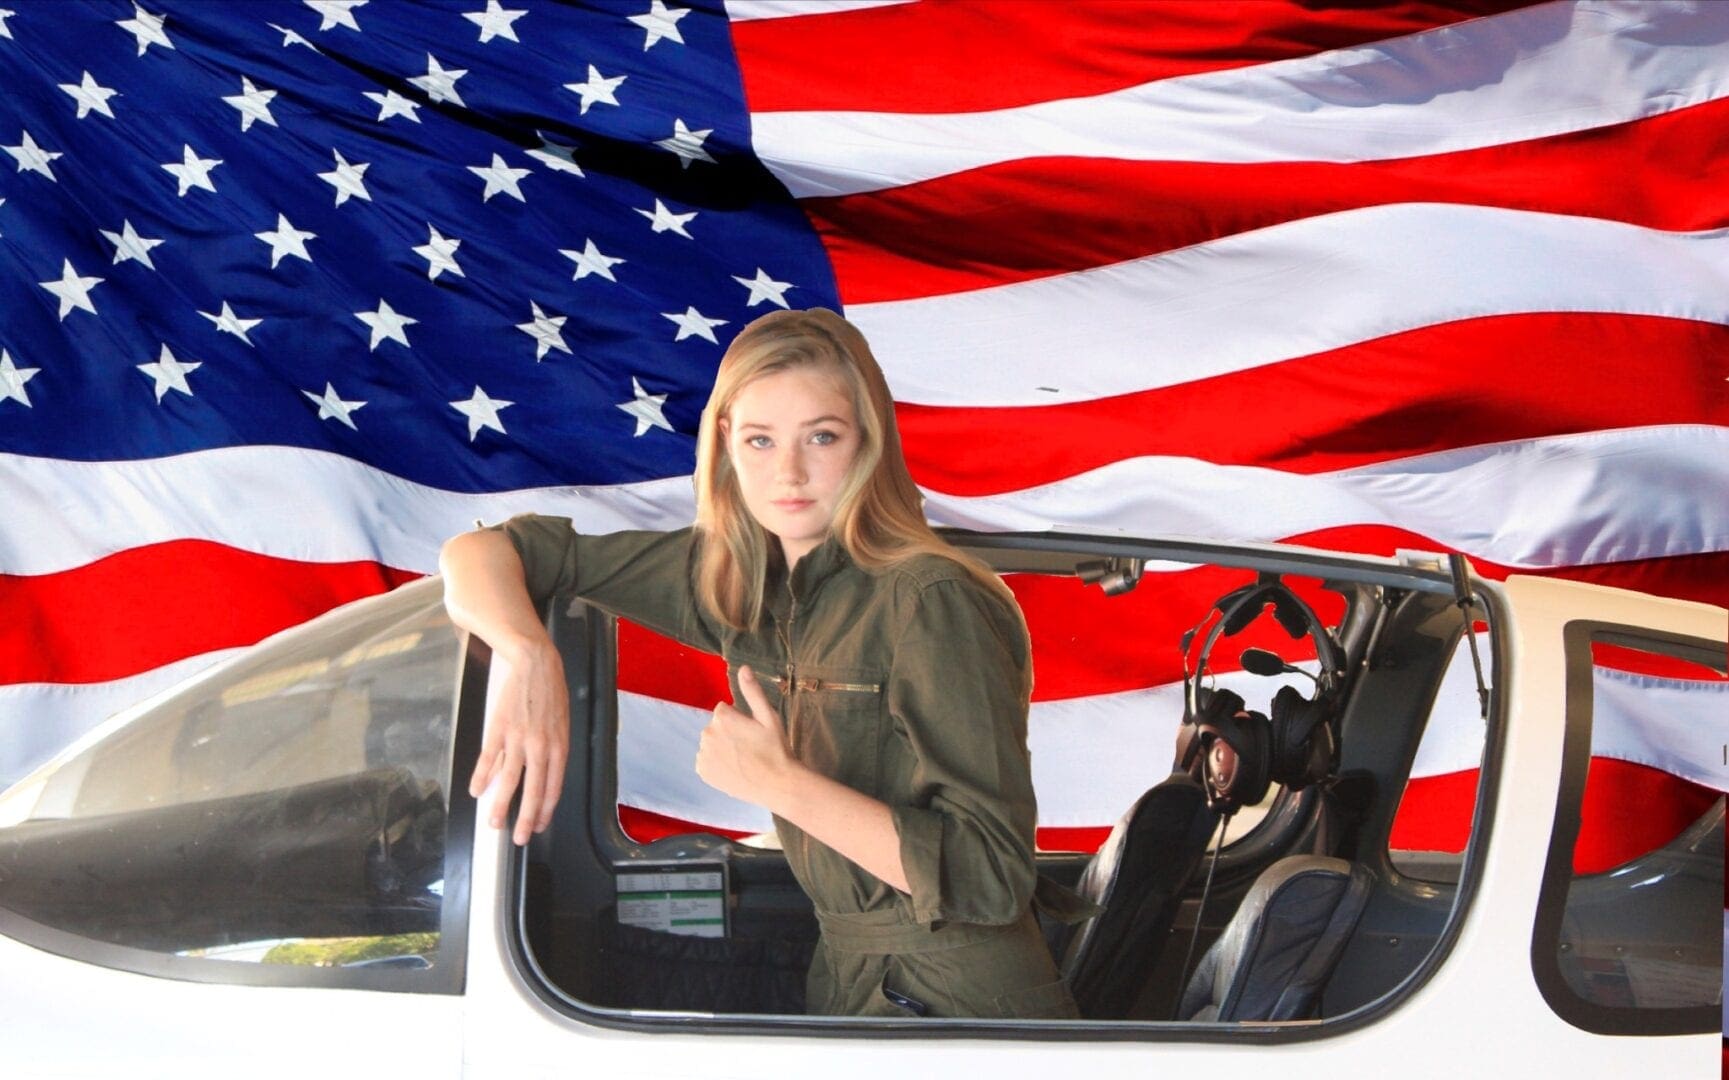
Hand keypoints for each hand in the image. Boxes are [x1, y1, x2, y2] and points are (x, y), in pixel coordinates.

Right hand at [468, 634, 569, 845]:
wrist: (535, 664)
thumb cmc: (551, 694)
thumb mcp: (561, 724)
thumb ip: (553, 752)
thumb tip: (541, 778)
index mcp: (559, 747)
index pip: (553, 788)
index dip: (545, 810)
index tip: (538, 826)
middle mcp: (540, 747)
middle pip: (532, 790)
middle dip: (525, 818)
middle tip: (519, 838)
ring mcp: (518, 739)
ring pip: (508, 780)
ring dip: (499, 805)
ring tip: (493, 822)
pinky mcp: (499, 729)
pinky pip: (489, 759)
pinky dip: (482, 777)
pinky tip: (477, 791)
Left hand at [695, 665, 795, 805]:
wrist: (776, 784)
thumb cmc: (775, 748)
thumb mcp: (768, 716)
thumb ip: (752, 691)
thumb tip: (743, 668)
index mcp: (721, 717)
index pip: (724, 710)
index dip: (740, 720)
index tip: (753, 733)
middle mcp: (707, 734)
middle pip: (716, 727)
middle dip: (729, 733)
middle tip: (750, 747)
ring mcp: (703, 755)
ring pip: (711, 744)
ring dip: (722, 748)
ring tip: (743, 760)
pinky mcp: (703, 772)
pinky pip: (706, 761)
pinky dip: (717, 764)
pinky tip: (734, 769)